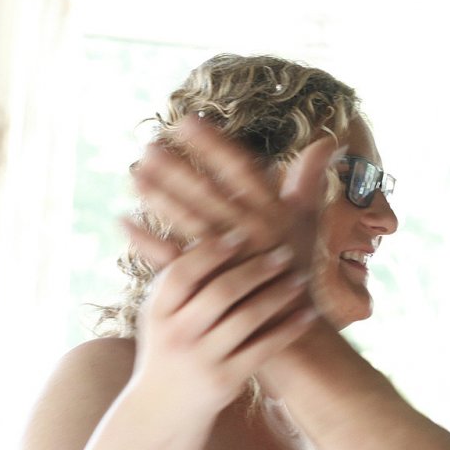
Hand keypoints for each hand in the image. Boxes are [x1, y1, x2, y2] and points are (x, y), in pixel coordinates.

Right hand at [126, 228, 315, 417]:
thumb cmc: (167, 350)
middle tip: (283, 253)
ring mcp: (202, 358)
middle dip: (256, 269)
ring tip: (300, 278)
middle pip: (221, 291)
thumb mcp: (159, 315)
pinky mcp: (226, 379)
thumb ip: (177, 279)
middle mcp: (177, 334)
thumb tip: (199, 227)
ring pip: (247, 318)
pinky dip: (288, 328)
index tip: (241, 234)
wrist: (162, 411)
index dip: (212, 250)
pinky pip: (264, 348)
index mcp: (157, 311)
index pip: (184, 271)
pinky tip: (308, 314)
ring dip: (278, 294)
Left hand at [131, 116, 333, 288]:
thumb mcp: (308, 221)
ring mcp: (228, 262)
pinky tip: (123, 222)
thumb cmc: (300, 268)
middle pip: (209, 195)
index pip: (240, 171)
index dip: (214, 145)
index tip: (187, 121)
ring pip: (189, 224)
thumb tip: (326, 141)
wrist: (297, 329)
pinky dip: (146, 242)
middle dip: (178, 169)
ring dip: (160, 198)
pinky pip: (172, 261)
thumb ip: (309, 181)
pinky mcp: (209, 287)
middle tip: (148, 146)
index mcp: (272, 214)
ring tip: (134, 175)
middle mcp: (250, 234)